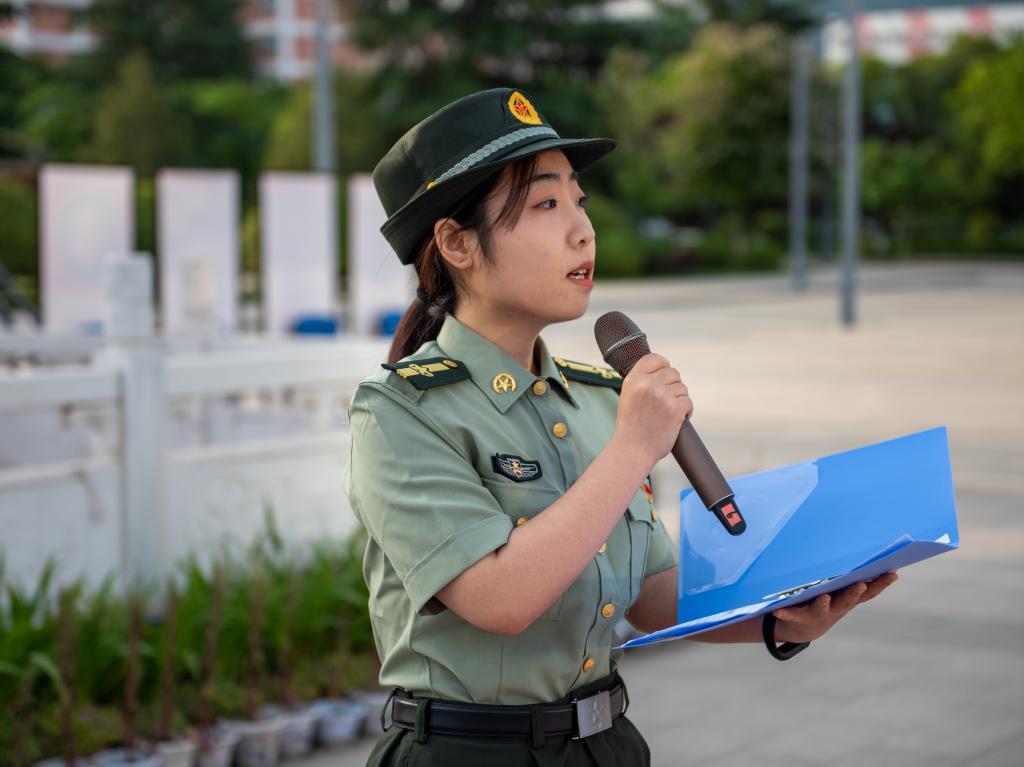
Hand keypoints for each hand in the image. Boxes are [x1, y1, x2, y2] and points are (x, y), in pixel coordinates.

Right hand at [612, 353, 692, 469]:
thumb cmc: (631, 428)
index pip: (655, 359)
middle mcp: (647, 385)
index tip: (665, 375)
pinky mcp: (675, 409)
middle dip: (673, 386)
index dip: (663, 365)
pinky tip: (677, 420)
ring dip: (679, 400)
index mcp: (633, 380)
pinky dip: (686, 411)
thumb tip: (663, 371)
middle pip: (673, 373)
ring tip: (668, 414)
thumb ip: (642, 383)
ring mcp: (662, 396)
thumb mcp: (628, 398)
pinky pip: (688, 402)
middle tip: (666, 402)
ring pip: (682, 388)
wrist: (631, 451)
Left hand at [772, 571, 898, 643]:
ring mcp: (818, 613)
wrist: (804, 628)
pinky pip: (792, 614)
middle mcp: (835, 607)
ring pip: (821, 608)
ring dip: (823, 603)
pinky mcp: (798, 616)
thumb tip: (877, 560)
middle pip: (847, 600)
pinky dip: (786, 613)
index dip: (880, 584)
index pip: (868, 592)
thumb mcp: (842, 592)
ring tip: (823, 597)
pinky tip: (778, 610)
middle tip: (860, 583)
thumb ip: (856, 579)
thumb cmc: (827, 602)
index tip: (892, 573)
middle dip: (853, 592)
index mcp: (847, 599)